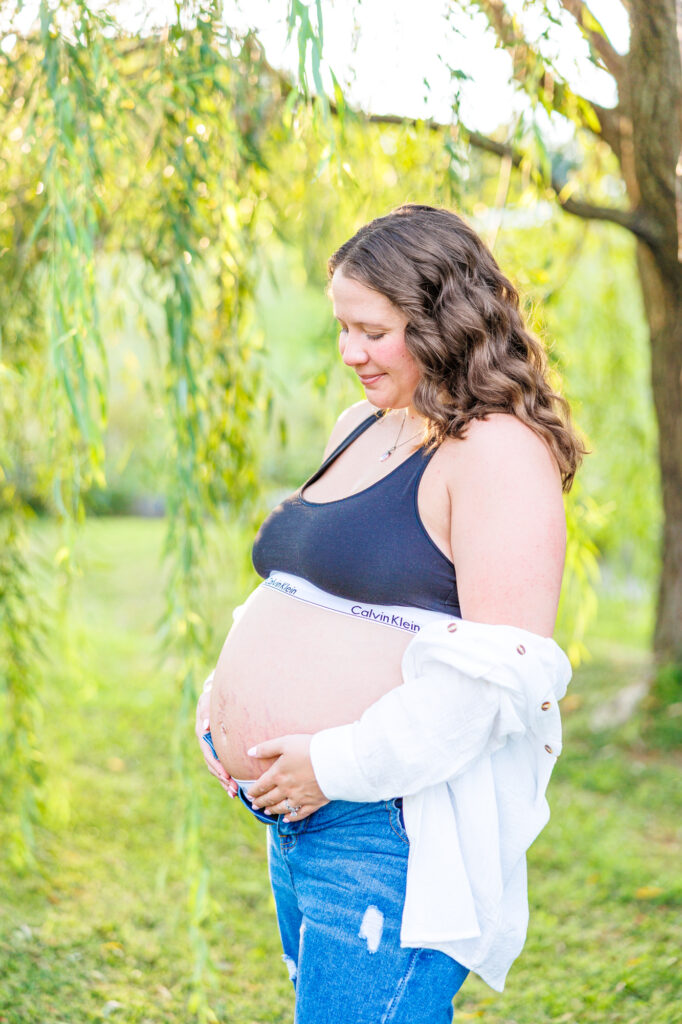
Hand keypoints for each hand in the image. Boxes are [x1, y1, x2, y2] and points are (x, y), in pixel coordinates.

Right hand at [195, 674, 237, 798]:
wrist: (214, 694)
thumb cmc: (212, 697)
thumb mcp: (207, 700)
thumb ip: (206, 711)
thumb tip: (205, 725)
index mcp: (202, 735)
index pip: (209, 754)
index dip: (217, 767)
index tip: (226, 776)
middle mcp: (206, 743)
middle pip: (212, 765)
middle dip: (222, 779)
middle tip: (234, 790)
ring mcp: (212, 747)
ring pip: (217, 768)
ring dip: (225, 781)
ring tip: (235, 793)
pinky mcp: (219, 748)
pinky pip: (222, 764)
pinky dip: (227, 776)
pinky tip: (235, 786)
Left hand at [246, 734, 329, 821]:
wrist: (334, 761)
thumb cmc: (309, 748)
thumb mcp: (285, 742)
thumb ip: (266, 748)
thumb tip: (249, 752)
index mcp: (278, 774)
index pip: (261, 786)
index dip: (254, 791)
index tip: (249, 795)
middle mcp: (286, 789)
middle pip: (269, 798)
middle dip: (260, 802)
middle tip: (254, 805)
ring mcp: (299, 798)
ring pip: (282, 808)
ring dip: (272, 810)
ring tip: (267, 812)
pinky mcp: (313, 803)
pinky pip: (299, 814)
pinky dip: (291, 818)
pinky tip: (286, 819)